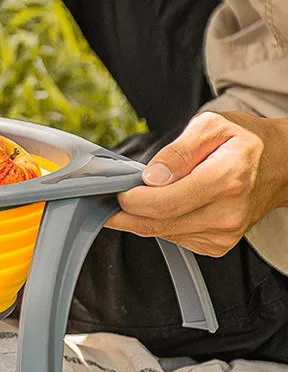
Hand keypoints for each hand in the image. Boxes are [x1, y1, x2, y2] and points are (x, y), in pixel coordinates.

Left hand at [108, 111, 287, 256]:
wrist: (282, 166)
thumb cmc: (245, 141)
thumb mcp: (212, 126)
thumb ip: (178, 150)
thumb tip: (151, 176)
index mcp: (226, 180)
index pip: (164, 203)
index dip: (131, 200)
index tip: (113, 190)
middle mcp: (227, 214)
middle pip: (158, 223)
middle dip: (124, 213)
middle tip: (102, 200)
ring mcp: (224, 233)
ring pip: (162, 233)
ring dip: (140, 218)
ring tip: (131, 197)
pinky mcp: (218, 245)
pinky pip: (174, 237)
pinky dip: (159, 223)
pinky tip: (160, 206)